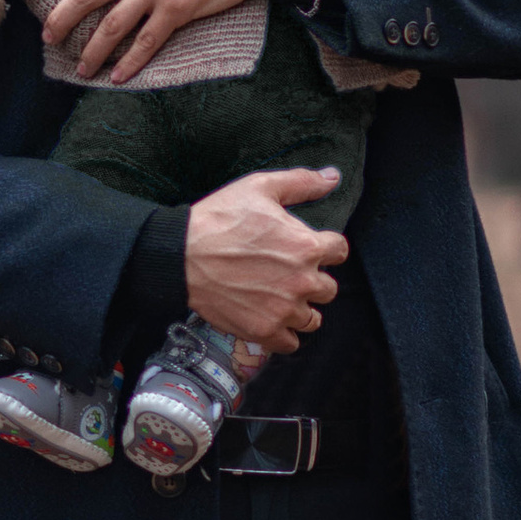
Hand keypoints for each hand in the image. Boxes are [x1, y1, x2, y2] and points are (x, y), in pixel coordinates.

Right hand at [181, 166, 345, 354]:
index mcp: (306, 246)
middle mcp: (302, 282)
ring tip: (280, 298)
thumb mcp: (260, 187)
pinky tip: (270, 318)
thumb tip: (332, 177)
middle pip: (329, 289)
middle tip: (288, 273)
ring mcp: (283, 310)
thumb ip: (302, 182)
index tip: (309, 248)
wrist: (181, 255)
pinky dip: (283, 334)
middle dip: (313, 280)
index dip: (325, 247)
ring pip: (312, 319)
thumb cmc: (218, 219)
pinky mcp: (264, 331)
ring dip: (301, 309)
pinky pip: (290, 343)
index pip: (339, 251)